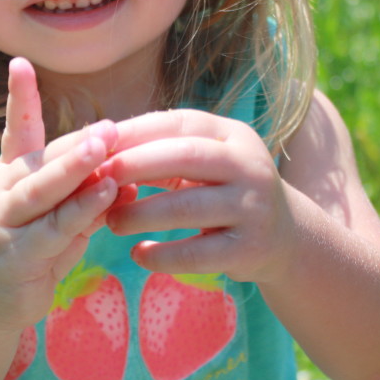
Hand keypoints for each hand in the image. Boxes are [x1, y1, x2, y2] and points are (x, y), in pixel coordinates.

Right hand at [0, 57, 118, 333]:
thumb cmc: (31, 249)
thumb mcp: (58, 217)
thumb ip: (86, 195)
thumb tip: (129, 176)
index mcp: (11, 174)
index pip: (17, 128)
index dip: (19, 96)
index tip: (20, 62)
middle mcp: (1, 191)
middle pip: (40, 159)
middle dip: (76, 142)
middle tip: (110, 126)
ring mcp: (3, 222)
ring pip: (42, 190)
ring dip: (74, 168)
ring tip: (104, 148)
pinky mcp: (14, 254)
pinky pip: (53, 228)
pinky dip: (81, 210)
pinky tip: (108, 194)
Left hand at [102, 109, 296, 284]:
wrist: (284, 237)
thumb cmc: (223, 190)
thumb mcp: (205, 161)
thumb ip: (162, 150)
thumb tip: (97, 144)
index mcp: (232, 135)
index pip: (178, 124)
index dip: (134, 132)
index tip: (94, 144)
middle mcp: (248, 165)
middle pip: (184, 158)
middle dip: (134, 166)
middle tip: (97, 180)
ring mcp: (253, 207)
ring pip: (186, 207)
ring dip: (140, 214)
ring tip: (111, 222)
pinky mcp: (250, 249)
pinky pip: (196, 253)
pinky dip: (162, 256)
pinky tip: (139, 255)